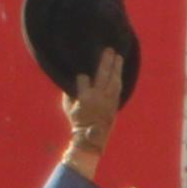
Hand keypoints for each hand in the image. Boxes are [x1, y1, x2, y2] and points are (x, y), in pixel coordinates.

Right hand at [59, 45, 125, 161]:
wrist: (91, 137)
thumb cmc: (76, 120)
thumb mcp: (67, 107)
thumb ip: (69, 92)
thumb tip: (71, 79)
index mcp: (84, 98)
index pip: (83, 79)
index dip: (81, 78)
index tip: (81, 75)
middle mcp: (98, 98)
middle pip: (103, 75)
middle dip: (106, 61)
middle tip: (109, 49)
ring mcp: (108, 101)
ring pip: (114, 80)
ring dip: (116, 67)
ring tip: (118, 56)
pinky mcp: (115, 104)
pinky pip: (118, 88)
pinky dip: (118, 78)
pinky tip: (119, 71)